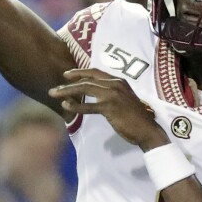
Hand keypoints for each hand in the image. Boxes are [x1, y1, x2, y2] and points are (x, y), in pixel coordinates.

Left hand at [50, 68, 166, 149]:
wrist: (147, 129)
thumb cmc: (135, 117)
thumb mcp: (123, 99)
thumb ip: (111, 94)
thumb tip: (96, 95)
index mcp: (118, 81)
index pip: (95, 72)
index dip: (79, 72)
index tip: (66, 75)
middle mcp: (115, 84)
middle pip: (87, 80)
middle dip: (68, 83)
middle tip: (54, 88)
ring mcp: (112, 95)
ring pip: (85, 89)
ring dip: (67, 91)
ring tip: (54, 94)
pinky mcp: (110, 107)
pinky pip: (89, 105)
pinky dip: (76, 105)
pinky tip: (66, 106)